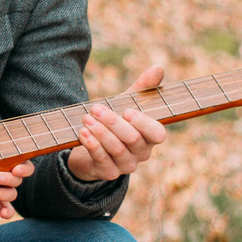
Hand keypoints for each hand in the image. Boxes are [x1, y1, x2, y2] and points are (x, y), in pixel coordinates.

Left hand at [0, 156, 30, 218]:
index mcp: (13, 162)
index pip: (26, 166)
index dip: (24, 169)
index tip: (16, 168)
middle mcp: (12, 177)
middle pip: (17, 181)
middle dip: (8, 179)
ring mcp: (4, 190)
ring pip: (11, 194)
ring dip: (1, 193)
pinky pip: (6, 209)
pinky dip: (7, 212)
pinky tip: (3, 214)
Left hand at [62, 65, 169, 182]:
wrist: (91, 147)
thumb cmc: (115, 123)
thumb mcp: (127, 103)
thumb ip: (142, 87)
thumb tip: (158, 68)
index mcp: (150, 137)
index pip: (157, 134)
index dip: (144, 124)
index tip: (127, 111)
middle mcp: (142, 153)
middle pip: (132, 139)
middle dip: (113, 123)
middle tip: (95, 109)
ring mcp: (126, 165)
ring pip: (116, 149)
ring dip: (100, 133)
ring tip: (86, 119)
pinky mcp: (109, 173)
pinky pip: (102, 160)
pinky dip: (92, 145)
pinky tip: (83, 133)